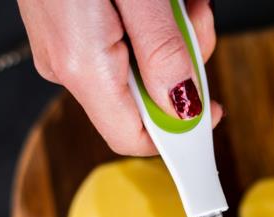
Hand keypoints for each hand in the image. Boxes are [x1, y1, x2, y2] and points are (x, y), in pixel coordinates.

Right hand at [17, 0, 221, 154]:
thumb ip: (163, 54)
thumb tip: (184, 108)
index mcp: (81, 64)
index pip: (132, 137)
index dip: (176, 134)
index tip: (212, 113)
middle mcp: (65, 64)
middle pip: (139, 100)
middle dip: (180, 67)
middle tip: (195, 21)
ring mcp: (61, 46)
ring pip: (133, 69)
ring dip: (168, 39)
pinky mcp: (64, 27)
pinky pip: (116, 44)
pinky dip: (145, 26)